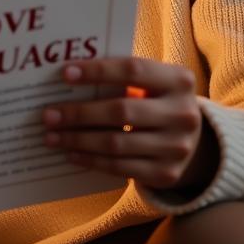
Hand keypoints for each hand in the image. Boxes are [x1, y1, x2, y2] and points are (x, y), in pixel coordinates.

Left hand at [42, 58, 217, 192]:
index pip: (133, 70)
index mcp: (179, 80)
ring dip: (78, 139)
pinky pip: (120, 168)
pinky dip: (91, 160)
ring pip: (116, 143)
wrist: (195, 142)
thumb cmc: (157, 101)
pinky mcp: (167, 174)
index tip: (65, 74)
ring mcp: (177, 147)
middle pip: (121, 111)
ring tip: (52, 136)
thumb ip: (121, 77)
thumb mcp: (152, 83)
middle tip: (48, 115)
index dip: (98, 71)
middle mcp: (183, 114)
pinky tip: (71, 153)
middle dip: (79, 113)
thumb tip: (67, 76)